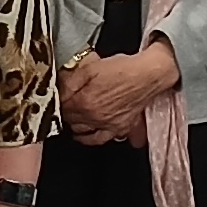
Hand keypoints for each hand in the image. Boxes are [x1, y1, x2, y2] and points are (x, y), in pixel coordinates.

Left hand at [60, 40, 181, 143]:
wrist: (147, 75)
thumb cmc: (122, 69)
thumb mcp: (90, 67)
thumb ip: (71, 80)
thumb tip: (58, 88)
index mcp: (84, 101)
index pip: (61, 107)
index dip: (58, 100)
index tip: (59, 95)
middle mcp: (93, 117)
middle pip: (69, 120)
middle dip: (65, 111)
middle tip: (65, 104)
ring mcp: (106, 125)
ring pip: (81, 131)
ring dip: (74, 125)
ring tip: (72, 117)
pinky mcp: (119, 128)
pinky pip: (99, 139)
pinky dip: (89, 138)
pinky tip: (85, 134)